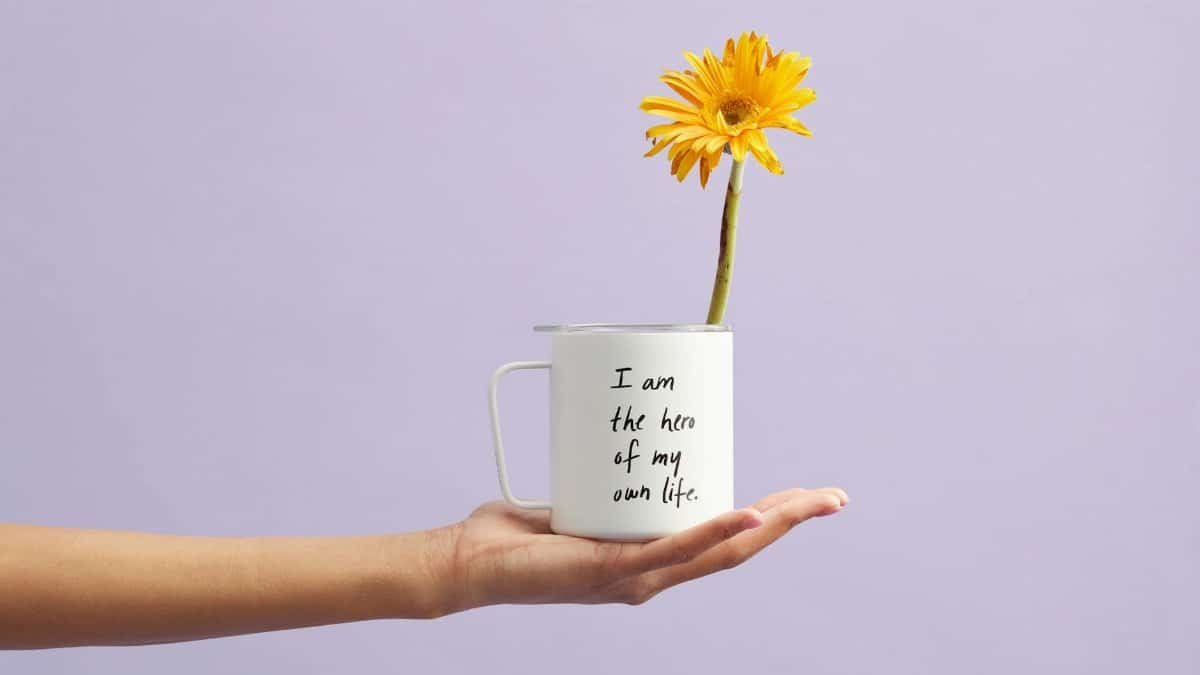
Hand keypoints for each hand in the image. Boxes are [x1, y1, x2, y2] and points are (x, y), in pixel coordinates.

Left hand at [430, 487, 847, 612]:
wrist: (472, 563)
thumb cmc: (517, 535)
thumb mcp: (577, 499)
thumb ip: (600, 479)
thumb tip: (612, 427)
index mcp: (650, 558)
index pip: (723, 539)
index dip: (768, 519)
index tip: (803, 496)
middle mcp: (653, 574)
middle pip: (738, 548)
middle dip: (789, 522)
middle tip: (832, 498)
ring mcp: (637, 577)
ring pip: (720, 551)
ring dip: (771, 525)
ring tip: (811, 502)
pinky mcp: (614, 570)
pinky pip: (674, 550)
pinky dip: (715, 532)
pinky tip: (749, 517)